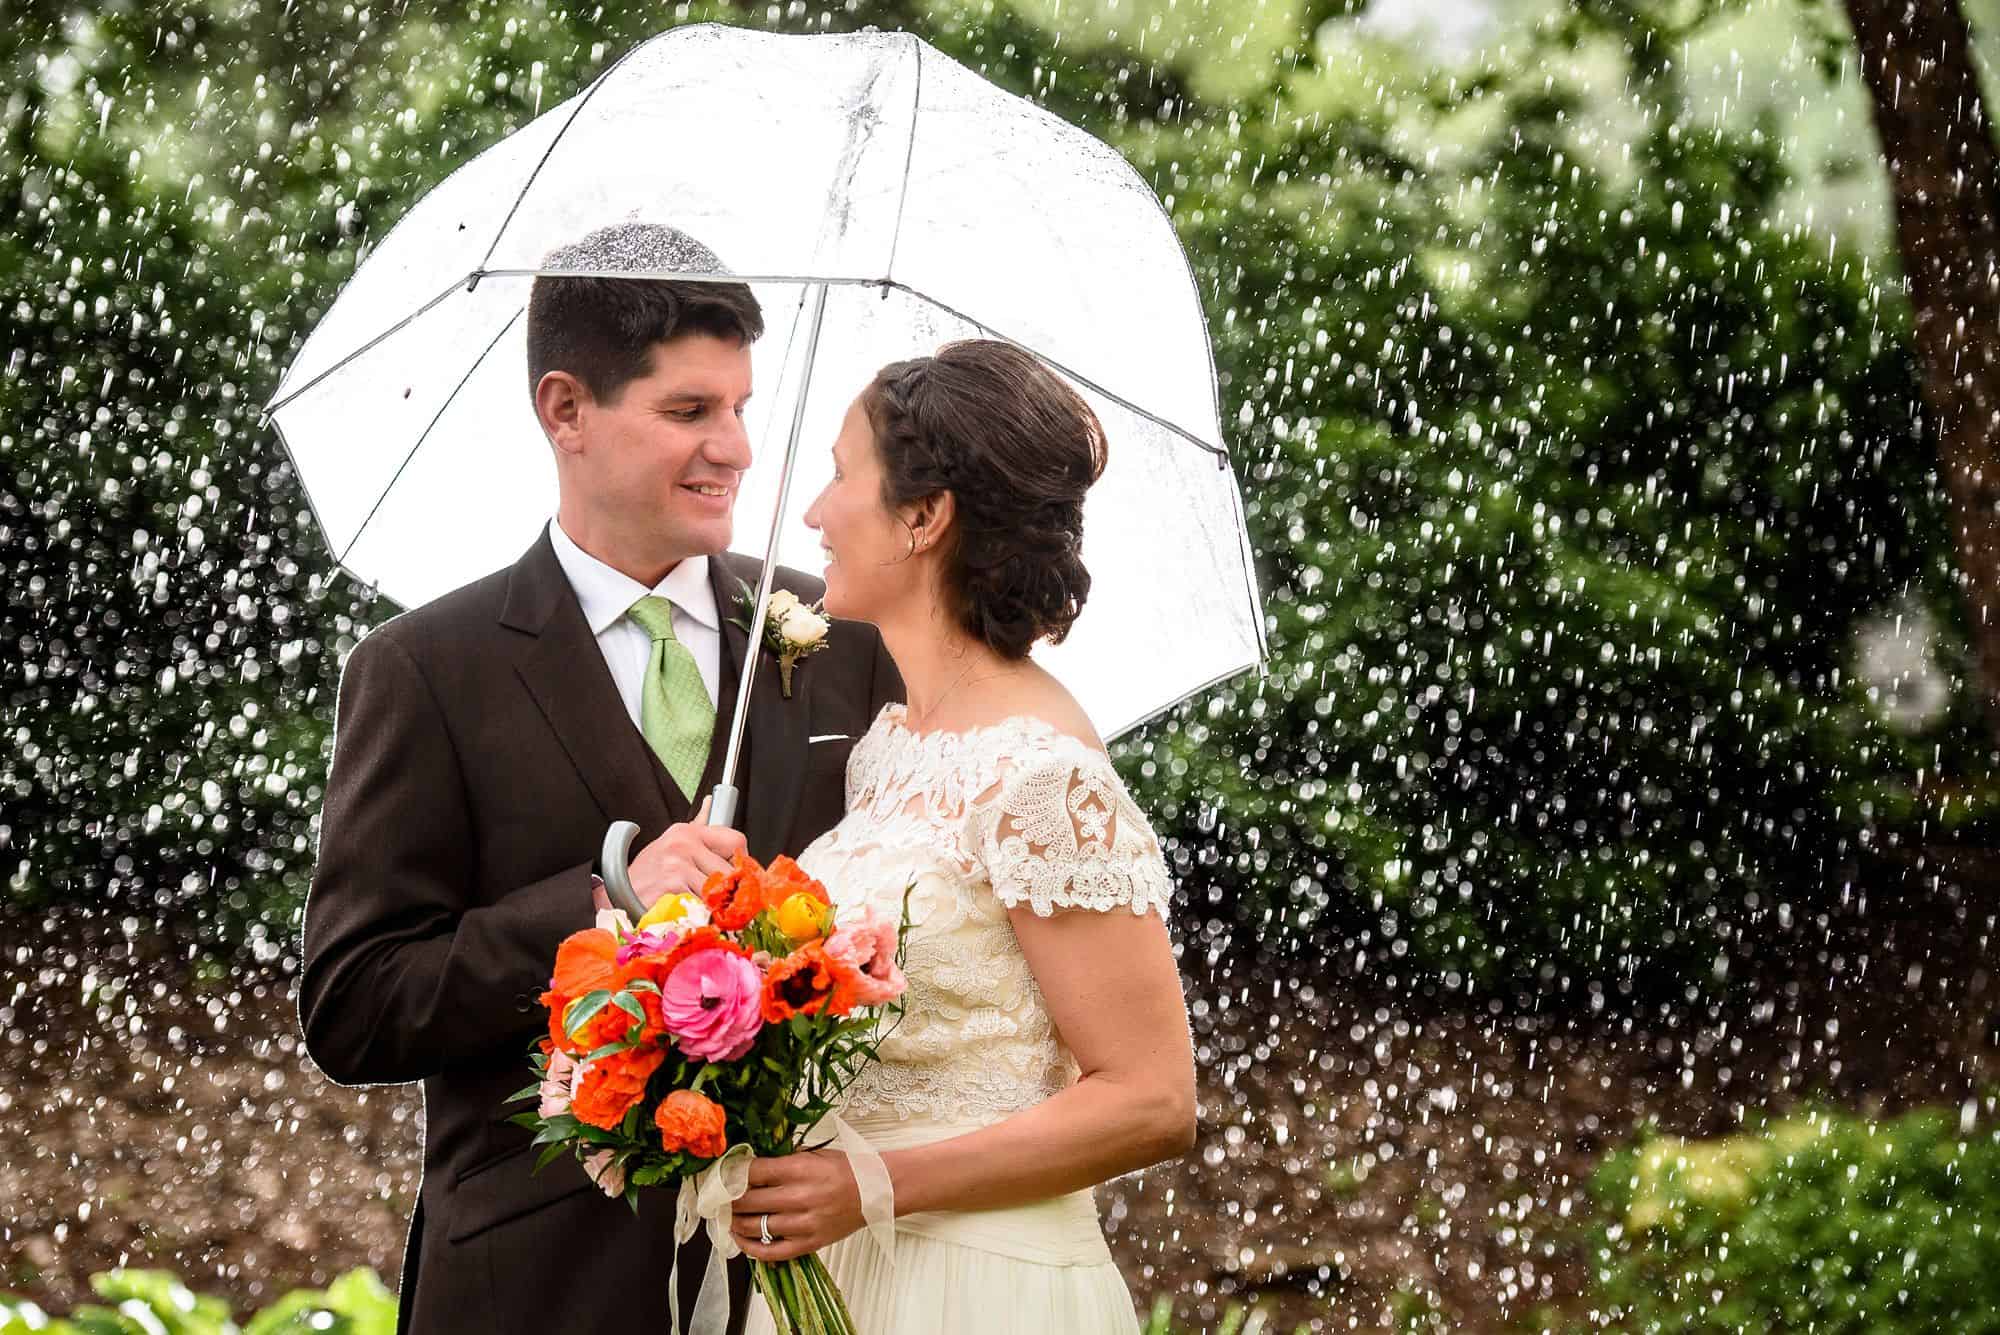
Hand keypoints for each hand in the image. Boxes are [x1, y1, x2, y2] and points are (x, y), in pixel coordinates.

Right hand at [627, 797, 746, 904]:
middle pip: (731, 871)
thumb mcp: (672, 843)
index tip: (734, 874)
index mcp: (687, 832)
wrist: (617, 895)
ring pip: (719, 891)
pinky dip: (699, 915)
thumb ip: (698, 826)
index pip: (736, 840)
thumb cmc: (647, 873)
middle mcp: (683, 844)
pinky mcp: (671, 887)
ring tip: (697, 905)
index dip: (740, 861)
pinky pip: (703, 906)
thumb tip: (712, 802)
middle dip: (727, 890)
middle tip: (714, 898)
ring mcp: (677, 865)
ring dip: (713, 905)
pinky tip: (686, 912)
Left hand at [729, 1149, 864, 1262]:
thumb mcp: (812, 1155)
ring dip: (733, 1222)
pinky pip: (770, 1252)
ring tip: (726, 1216)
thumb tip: (746, 1167)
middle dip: (727, 1199)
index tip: (722, 1174)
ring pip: (753, 1227)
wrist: (876, 1192)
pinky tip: (740, 1239)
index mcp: (800, 1169)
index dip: (731, 1174)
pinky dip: (749, 1248)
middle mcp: (799, 1197)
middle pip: (746, 1200)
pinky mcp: (808, 1244)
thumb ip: (781, 1161)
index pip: (752, 1172)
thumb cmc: (845, 1170)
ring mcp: (803, 1224)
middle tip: (718, 1197)